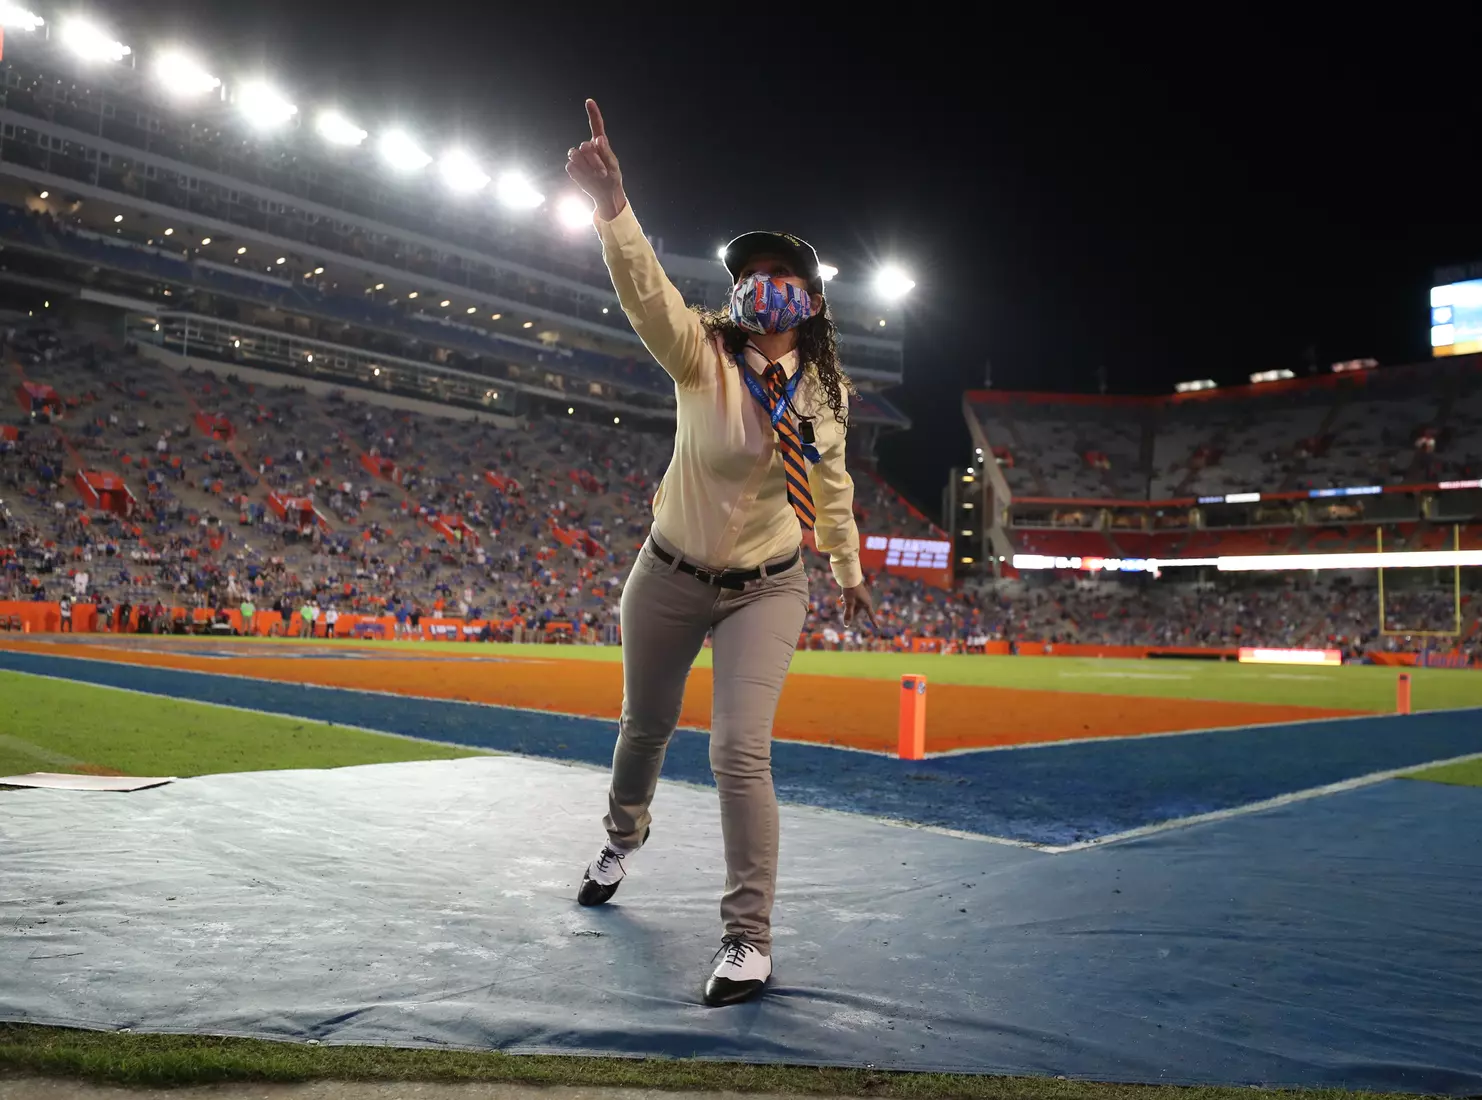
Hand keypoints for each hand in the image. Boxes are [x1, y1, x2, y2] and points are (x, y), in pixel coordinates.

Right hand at [565, 99, 625, 221]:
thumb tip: (598, 139)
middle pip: (585, 146)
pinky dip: (580, 175)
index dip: (592, 113)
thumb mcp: (614, 166)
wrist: (605, 193)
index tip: (589, 101)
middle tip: (603, 172)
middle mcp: (588, 147)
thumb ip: (606, 152)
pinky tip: (588, 178)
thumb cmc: (612, 178)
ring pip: (576, 155)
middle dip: (594, 159)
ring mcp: (579, 157)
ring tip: (597, 175)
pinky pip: (571, 167)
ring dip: (587, 167)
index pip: (596, 125)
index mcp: (599, 143)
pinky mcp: (572, 167)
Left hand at [841, 583, 875, 629]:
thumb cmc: (851, 591)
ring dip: (848, 605)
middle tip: (844, 607)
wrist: (850, 577)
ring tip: (842, 601)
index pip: (870, 615)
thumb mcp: (849, 603)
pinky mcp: (858, 591)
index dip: (874, 622)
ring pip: (854, 604)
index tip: (877, 628)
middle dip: (851, 611)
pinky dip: (848, 600)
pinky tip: (841, 598)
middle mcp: (866, 600)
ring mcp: (862, 595)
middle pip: (858, 610)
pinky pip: (853, 599)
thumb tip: (846, 625)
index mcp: (866, 603)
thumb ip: (848, 614)